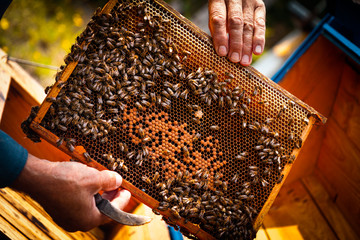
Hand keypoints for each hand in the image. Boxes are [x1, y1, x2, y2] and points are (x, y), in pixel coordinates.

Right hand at [12, 154, 130, 231]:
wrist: (37, 177)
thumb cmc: (65, 180)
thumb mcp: (94, 178)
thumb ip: (110, 181)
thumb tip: (118, 181)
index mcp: (89, 220)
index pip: (113, 212)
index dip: (122, 200)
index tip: (128, 191)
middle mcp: (77, 222)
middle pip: (101, 211)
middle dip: (111, 197)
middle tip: (117, 186)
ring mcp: (67, 217)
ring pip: (90, 206)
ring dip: (99, 194)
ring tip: (104, 181)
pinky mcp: (59, 209)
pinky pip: (79, 203)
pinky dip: (87, 194)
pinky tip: (88, 182)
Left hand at [208, 0, 265, 65]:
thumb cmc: (221, 9)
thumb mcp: (214, 15)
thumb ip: (217, 29)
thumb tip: (222, 51)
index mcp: (218, 0)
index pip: (219, 19)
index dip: (220, 36)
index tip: (222, 52)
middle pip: (236, 22)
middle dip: (236, 43)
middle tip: (235, 59)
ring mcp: (249, 1)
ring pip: (248, 25)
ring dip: (247, 45)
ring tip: (245, 60)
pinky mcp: (259, 6)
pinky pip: (261, 24)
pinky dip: (259, 39)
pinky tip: (257, 51)